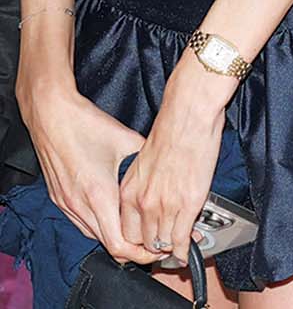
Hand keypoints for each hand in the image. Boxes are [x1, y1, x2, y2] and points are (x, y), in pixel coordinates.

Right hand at [20, 82, 151, 262]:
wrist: (51, 115)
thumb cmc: (84, 125)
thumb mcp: (125, 139)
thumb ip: (146, 156)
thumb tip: (165, 163)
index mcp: (99, 195)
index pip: (119, 244)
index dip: (139, 252)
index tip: (155, 248)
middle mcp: (80, 206)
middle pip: (107, 245)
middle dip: (131, 248)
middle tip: (150, 241)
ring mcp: (67, 204)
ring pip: (93, 235)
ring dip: (114, 236)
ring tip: (133, 228)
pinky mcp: (60, 199)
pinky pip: (81, 222)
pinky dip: (98, 225)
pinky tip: (111, 213)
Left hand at [119, 62, 226, 265]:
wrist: (189, 112)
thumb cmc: (171, 125)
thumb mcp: (145, 158)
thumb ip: (145, 180)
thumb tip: (154, 190)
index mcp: (129, 189)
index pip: (126, 231)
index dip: (139, 238)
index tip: (148, 238)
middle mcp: (143, 202)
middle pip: (144, 242)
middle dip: (155, 246)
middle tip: (165, 244)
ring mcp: (165, 206)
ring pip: (163, 243)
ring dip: (171, 248)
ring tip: (178, 245)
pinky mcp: (188, 204)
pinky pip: (181, 240)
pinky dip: (184, 249)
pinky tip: (187, 249)